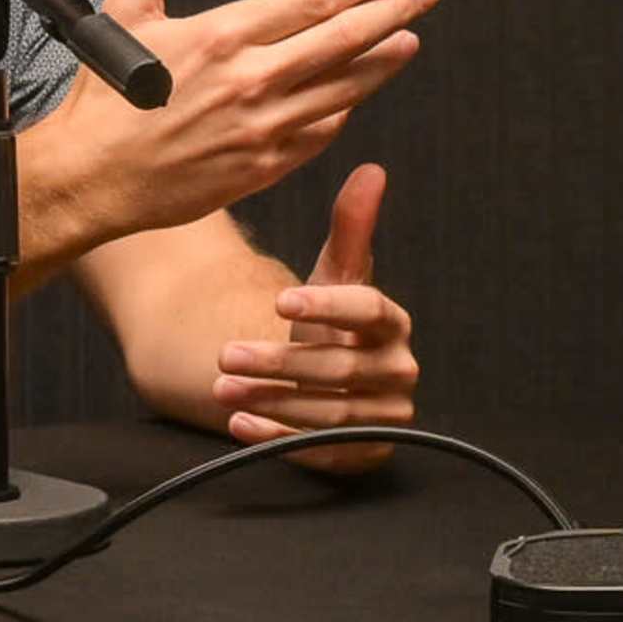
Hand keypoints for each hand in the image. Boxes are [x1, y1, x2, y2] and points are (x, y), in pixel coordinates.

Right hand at [38, 0, 436, 248]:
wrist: (91, 180)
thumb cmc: (104, 98)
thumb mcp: (126, 11)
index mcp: (224, 35)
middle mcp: (252, 80)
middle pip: (344, 38)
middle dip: (393, 10)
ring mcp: (264, 128)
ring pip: (343, 87)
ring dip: (383, 61)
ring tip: (410, 39)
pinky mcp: (264, 167)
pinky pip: (320, 133)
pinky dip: (343, 109)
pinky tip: (357, 94)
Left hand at [214, 163, 417, 472]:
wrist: (330, 380)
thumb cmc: (332, 324)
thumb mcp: (337, 276)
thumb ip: (352, 225)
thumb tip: (371, 170)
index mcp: (393, 323)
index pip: (368, 309)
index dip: (326, 305)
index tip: (280, 300)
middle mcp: (398, 369)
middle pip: (340, 366)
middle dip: (280, 362)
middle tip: (227, 353)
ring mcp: (384, 415)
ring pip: (328, 411)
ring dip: (272, 401)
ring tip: (224, 387)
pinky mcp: (363, 451)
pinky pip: (321, 448)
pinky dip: (278, 438)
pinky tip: (240, 424)